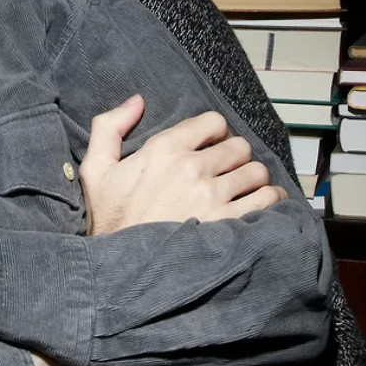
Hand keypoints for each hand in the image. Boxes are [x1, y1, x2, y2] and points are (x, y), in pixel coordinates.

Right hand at [80, 95, 287, 234]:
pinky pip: (267, 199)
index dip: (214, 132)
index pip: (213, 122)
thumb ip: (109, 127)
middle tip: (225, 170)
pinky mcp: (228, 222)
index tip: (210, 145)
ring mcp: (212, 196)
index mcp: (163, 149)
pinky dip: (269, 199)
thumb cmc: (109, 218)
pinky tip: (258, 203)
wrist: (121, 265)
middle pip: (239, 145)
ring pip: (256, 171)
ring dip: (252, 178)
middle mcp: (191, 167)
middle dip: (234, 155)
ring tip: (241, 188)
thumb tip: (137, 101)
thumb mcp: (95, 169)